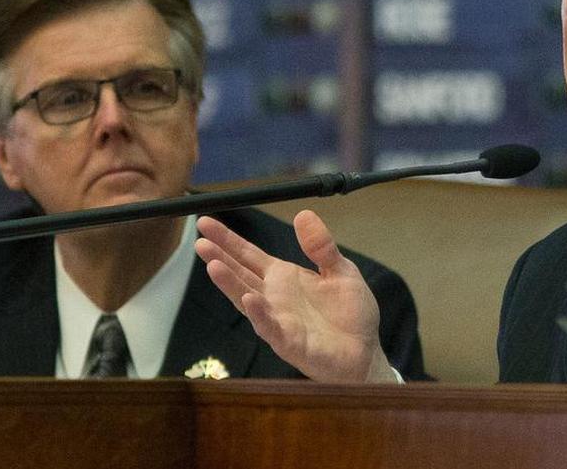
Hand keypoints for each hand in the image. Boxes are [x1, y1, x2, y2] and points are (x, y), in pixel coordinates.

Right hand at [195, 211, 396, 382]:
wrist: (366, 353)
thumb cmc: (351, 315)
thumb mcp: (341, 270)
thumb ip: (321, 246)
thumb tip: (303, 213)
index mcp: (284, 278)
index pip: (248, 255)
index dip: (228, 240)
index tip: (205, 223)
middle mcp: (274, 298)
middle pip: (240, 275)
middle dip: (219, 258)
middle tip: (200, 241)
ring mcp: (279, 321)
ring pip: (247, 300)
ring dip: (230, 285)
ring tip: (213, 265)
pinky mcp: (290, 343)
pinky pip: (270, 328)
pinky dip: (259, 314)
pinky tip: (249, 299)